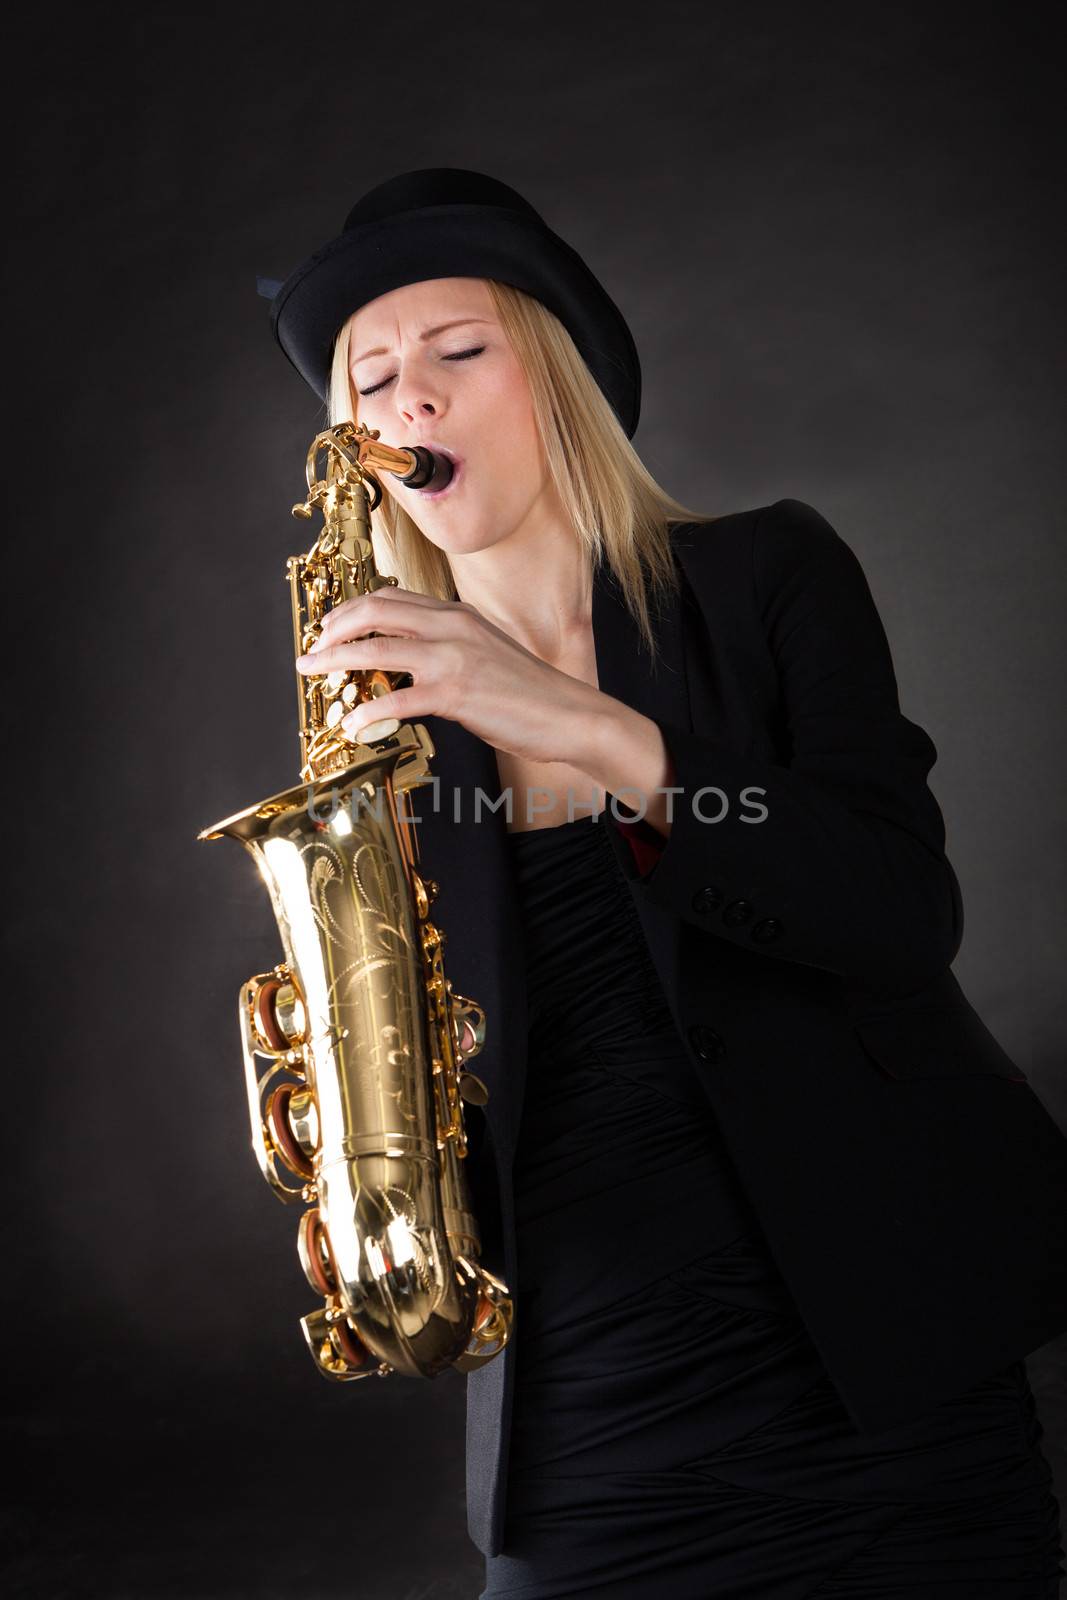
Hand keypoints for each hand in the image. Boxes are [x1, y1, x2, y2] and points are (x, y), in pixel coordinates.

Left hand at [295, 586, 605, 764]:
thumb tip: (413, 663)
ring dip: (335, 662)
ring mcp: (453, 658)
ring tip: (313, 675)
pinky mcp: (455, 694)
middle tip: (313, 650)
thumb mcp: (487, 653)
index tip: (332, 628)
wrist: (570, 714)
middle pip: (375, 612)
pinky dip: (367, 713)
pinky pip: (397, 699)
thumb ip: (451, 648)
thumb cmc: (530, 693)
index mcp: (458, 615)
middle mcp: (452, 627)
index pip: (392, 598)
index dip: (353, 610)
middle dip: (334, 629)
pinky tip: (354, 726)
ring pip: (376, 648)